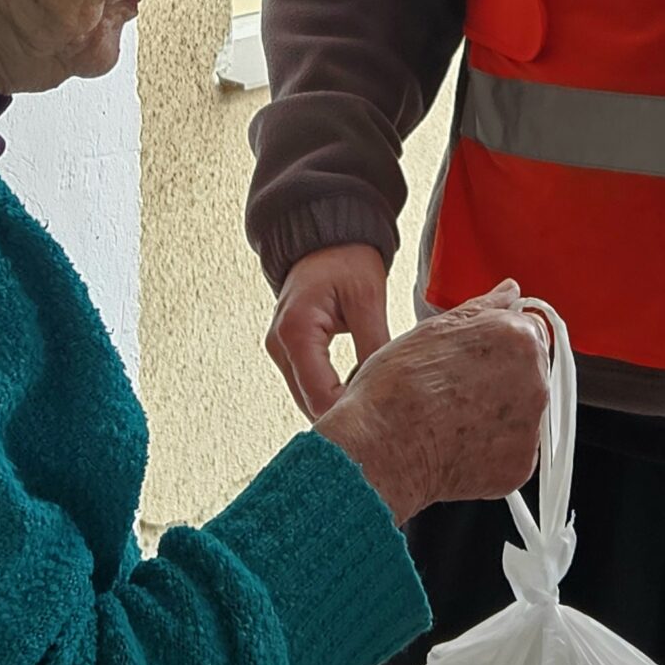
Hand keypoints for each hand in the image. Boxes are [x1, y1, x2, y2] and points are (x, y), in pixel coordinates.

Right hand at [268, 244, 391, 417]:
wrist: (324, 238)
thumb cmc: (346, 260)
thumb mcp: (368, 300)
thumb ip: (374, 346)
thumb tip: (386, 391)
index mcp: (296, 332)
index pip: (320, 396)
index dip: (350, 415)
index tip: (382, 425)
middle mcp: (279, 345)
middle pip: (310, 405)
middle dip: (344, 418)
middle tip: (384, 426)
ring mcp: (278, 350)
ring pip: (307, 399)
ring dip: (337, 408)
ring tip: (374, 414)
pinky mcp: (286, 351)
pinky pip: (307, 386)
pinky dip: (330, 395)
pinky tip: (357, 397)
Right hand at [316, 283, 549, 524]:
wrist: (380, 451)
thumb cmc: (396, 390)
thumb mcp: (434, 329)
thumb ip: (483, 307)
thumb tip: (508, 292)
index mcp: (517, 338)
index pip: (528, 330)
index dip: (497, 341)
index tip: (476, 356)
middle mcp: (534, 380)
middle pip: (530, 370)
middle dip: (501, 376)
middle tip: (457, 388)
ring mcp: (530, 427)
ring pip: (523, 411)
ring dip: (499, 412)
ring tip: (454, 417)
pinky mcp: (521, 465)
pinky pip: (514, 450)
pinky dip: (493, 448)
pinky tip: (459, 442)